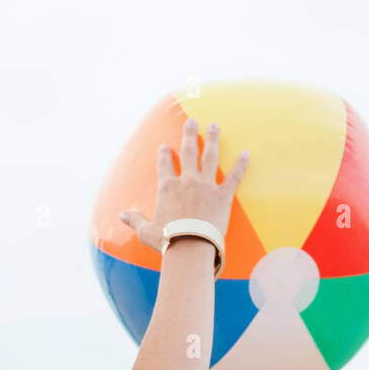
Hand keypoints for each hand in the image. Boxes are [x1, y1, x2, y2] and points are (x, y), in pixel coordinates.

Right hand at [119, 117, 248, 254]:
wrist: (190, 248)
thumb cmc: (167, 241)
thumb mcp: (146, 231)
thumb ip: (135, 220)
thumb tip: (121, 216)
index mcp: (167, 188)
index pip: (165, 165)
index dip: (164, 155)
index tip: (165, 146)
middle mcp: (187, 181)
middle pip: (189, 152)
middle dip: (189, 135)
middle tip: (192, 121)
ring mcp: (206, 186)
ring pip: (210, 156)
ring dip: (212, 139)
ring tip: (214, 126)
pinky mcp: (222, 196)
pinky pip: (234, 176)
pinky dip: (241, 165)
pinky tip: (247, 153)